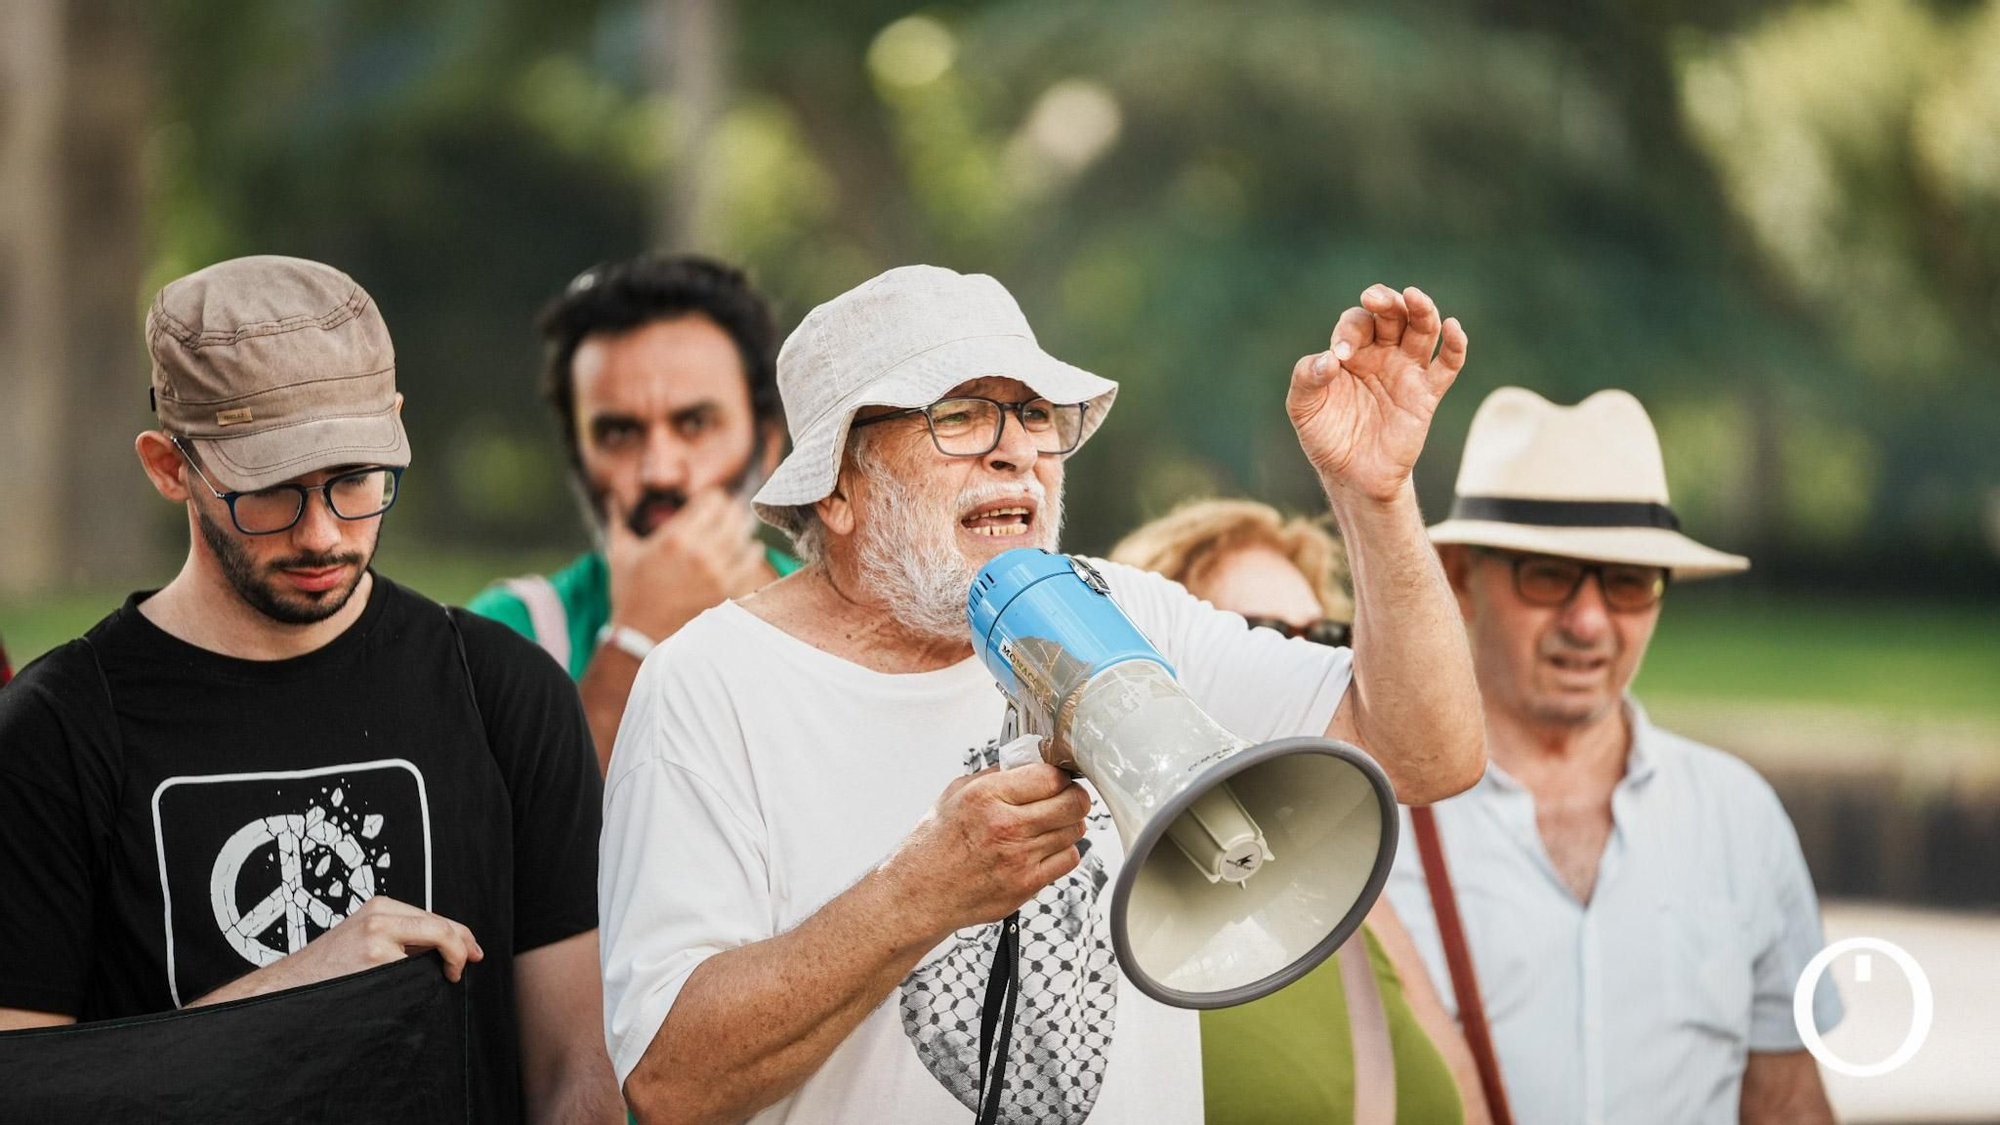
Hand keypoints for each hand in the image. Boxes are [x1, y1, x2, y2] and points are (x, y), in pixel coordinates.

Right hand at [191, 896, 482, 1004]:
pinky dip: (420, 986)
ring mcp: (378, 938)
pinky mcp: (375, 960)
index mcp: (380, 907)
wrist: (284, 989)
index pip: (436, 918)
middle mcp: (381, 917)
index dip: (461, 936)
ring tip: (436, 981)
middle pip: (442, 929)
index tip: (473, 953)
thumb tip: (443, 951)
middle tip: (462, 970)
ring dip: (441, 968)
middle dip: (461, 950)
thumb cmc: (326, 971)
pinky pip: (414, 975)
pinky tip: (406, 993)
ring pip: (433, 949)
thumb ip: (399, 936)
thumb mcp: (363, 938)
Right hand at [605, 489, 768, 643]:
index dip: (712, 497)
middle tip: (725, 512)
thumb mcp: (619, 553)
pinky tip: (749, 549)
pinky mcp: (726, 591)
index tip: (709, 501)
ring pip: (744, 535)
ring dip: (741, 528)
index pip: (712, 500)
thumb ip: (618, 520)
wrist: (641, 635)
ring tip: (737, 527)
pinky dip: (752, 551)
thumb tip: (611, 498)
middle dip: (729, 510)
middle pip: (732, 514)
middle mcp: (699, 552)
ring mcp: (716, 573)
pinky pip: (751, 561)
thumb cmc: (629, 592)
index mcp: (674, 538)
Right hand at [881, 764, 1091, 939]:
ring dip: (1067, 825)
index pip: (1051, 776)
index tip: (1057, 779)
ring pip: (1075, 830)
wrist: (919, 894)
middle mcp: (1006, 825)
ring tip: (1046, 826)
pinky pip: (1069, 859)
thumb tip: (1028, 764)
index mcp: (987, 796)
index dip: (1060, 776)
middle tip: (1065, 799)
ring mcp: (1020, 858)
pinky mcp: (1027, 884)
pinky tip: (1042, 849)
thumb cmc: (933, 846)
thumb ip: (995, 776)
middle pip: (1074, 803)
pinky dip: (1062, 852)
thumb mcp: (955, 794)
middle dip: (1074, 798)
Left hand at [1288, 285, 1468, 504]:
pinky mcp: (1426, 394)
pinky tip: (1453, 327)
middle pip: (1393, 314)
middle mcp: (1382, 353)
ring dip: (1421, 310)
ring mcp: (1406, 371)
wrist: (1351, 475)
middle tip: (1374, 298)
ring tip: (1414, 297)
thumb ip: (1306, 379)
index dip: (1348, 331)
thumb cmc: (1326, 436)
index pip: (1357, 322)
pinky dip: (1455, 345)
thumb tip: (1328, 359)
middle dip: (1385, 301)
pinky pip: (1448, 365)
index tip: (1339, 356)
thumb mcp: (1303, 408)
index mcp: (1352, 350)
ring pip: (1423, 330)